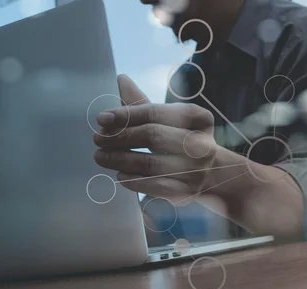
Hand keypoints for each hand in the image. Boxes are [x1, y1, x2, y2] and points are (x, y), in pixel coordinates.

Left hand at [93, 75, 216, 205]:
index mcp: (199, 118)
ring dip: (119, 159)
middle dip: (120, 137)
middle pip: (153, 136)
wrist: (209, 173)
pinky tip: (119, 175)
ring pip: (150, 163)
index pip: (156, 113)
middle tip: (97, 139)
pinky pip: (154, 186)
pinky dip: (133, 180)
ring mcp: (197, 170)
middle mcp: (202, 144)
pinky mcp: (188, 191)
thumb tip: (121, 79)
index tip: (101, 119)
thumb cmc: (181, 139)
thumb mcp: (168, 119)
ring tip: (100, 156)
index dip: (126, 115)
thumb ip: (143, 103)